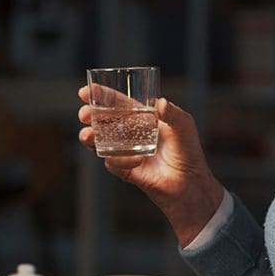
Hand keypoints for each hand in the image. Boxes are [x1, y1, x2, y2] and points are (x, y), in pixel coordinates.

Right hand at [78, 88, 224, 246]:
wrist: (189, 184)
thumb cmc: (189, 152)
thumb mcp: (184, 126)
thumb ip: (173, 113)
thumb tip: (159, 102)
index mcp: (141, 118)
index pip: (117, 103)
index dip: (101, 96)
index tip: (85, 91)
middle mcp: (129, 133)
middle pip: (103, 121)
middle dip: (90, 116)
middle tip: (84, 114)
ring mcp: (125, 151)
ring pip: (99, 141)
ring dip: (90, 137)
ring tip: (88, 135)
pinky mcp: (125, 170)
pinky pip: (112, 163)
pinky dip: (118, 160)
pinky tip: (136, 161)